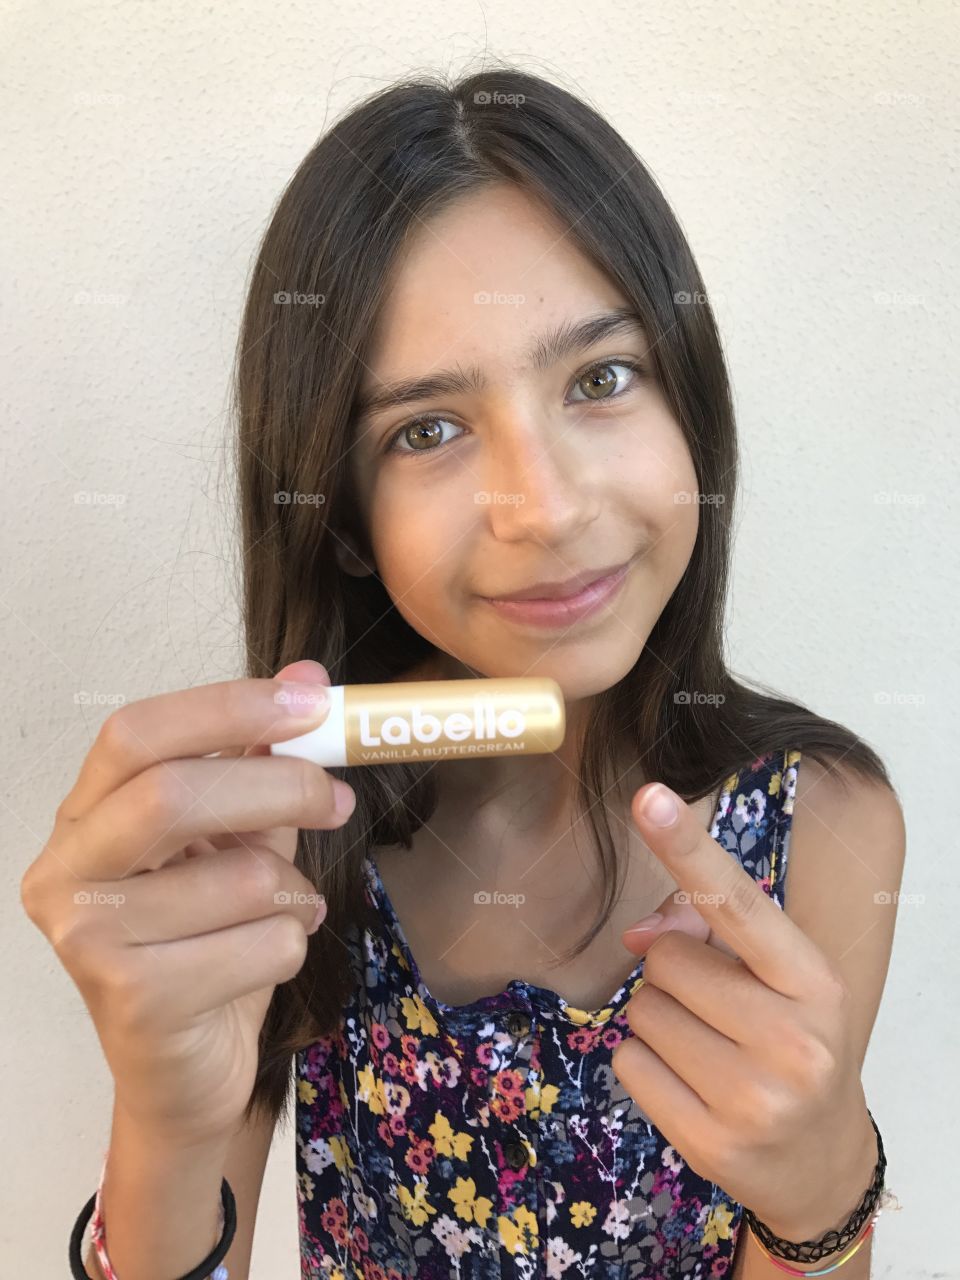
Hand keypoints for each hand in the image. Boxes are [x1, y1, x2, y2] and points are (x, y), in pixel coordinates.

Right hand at [20, 659, 354, 1146]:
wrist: (184, 1071)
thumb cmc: (205, 940)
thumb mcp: (234, 839)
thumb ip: (261, 762)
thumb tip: (306, 674)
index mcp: (83, 817)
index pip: (136, 734)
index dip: (227, 708)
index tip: (310, 702)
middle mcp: (65, 872)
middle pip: (172, 795)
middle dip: (279, 788)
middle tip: (338, 799)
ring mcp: (87, 942)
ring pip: (239, 879)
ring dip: (293, 892)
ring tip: (287, 910)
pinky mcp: (133, 1002)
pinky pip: (262, 944)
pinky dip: (293, 944)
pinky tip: (268, 957)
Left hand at [611, 782, 877, 1241]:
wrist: (820, 1158)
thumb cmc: (790, 1041)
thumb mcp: (776, 979)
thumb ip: (710, 932)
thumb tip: (637, 934)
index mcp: (813, 980)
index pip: (735, 900)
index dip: (686, 846)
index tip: (647, 796)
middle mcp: (791, 1038)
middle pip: (666, 958)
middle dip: (674, 972)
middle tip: (715, 1008)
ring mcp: (753, 1098)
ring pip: (641, 1009)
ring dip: (658, 1018)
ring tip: (707, 1047)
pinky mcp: (711, 1143)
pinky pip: (628, 1063)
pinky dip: (645, 1064)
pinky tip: (690, 1084)